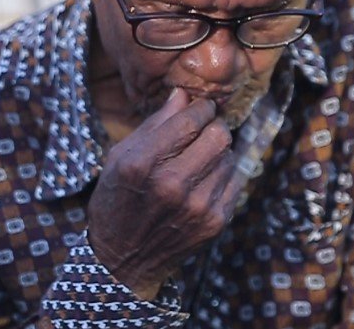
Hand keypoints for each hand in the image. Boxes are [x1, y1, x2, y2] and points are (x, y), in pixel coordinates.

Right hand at [87, 87, 240, 300]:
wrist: (124, 258)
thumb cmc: (117, 198)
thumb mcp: (120, 156)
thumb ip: (155, 124)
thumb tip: (184, 94)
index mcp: (142, 164)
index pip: (190, 120)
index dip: (201, 107)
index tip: (201, 107)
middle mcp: (172, 185)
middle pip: (219, 135)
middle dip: (214, 126)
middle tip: (204, 128)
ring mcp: (197, 207)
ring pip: (230, 156)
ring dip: (219, 150)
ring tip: (201, 156)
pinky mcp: (215, 223)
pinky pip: (236, 181)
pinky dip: (224, 173)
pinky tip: (206, 177)